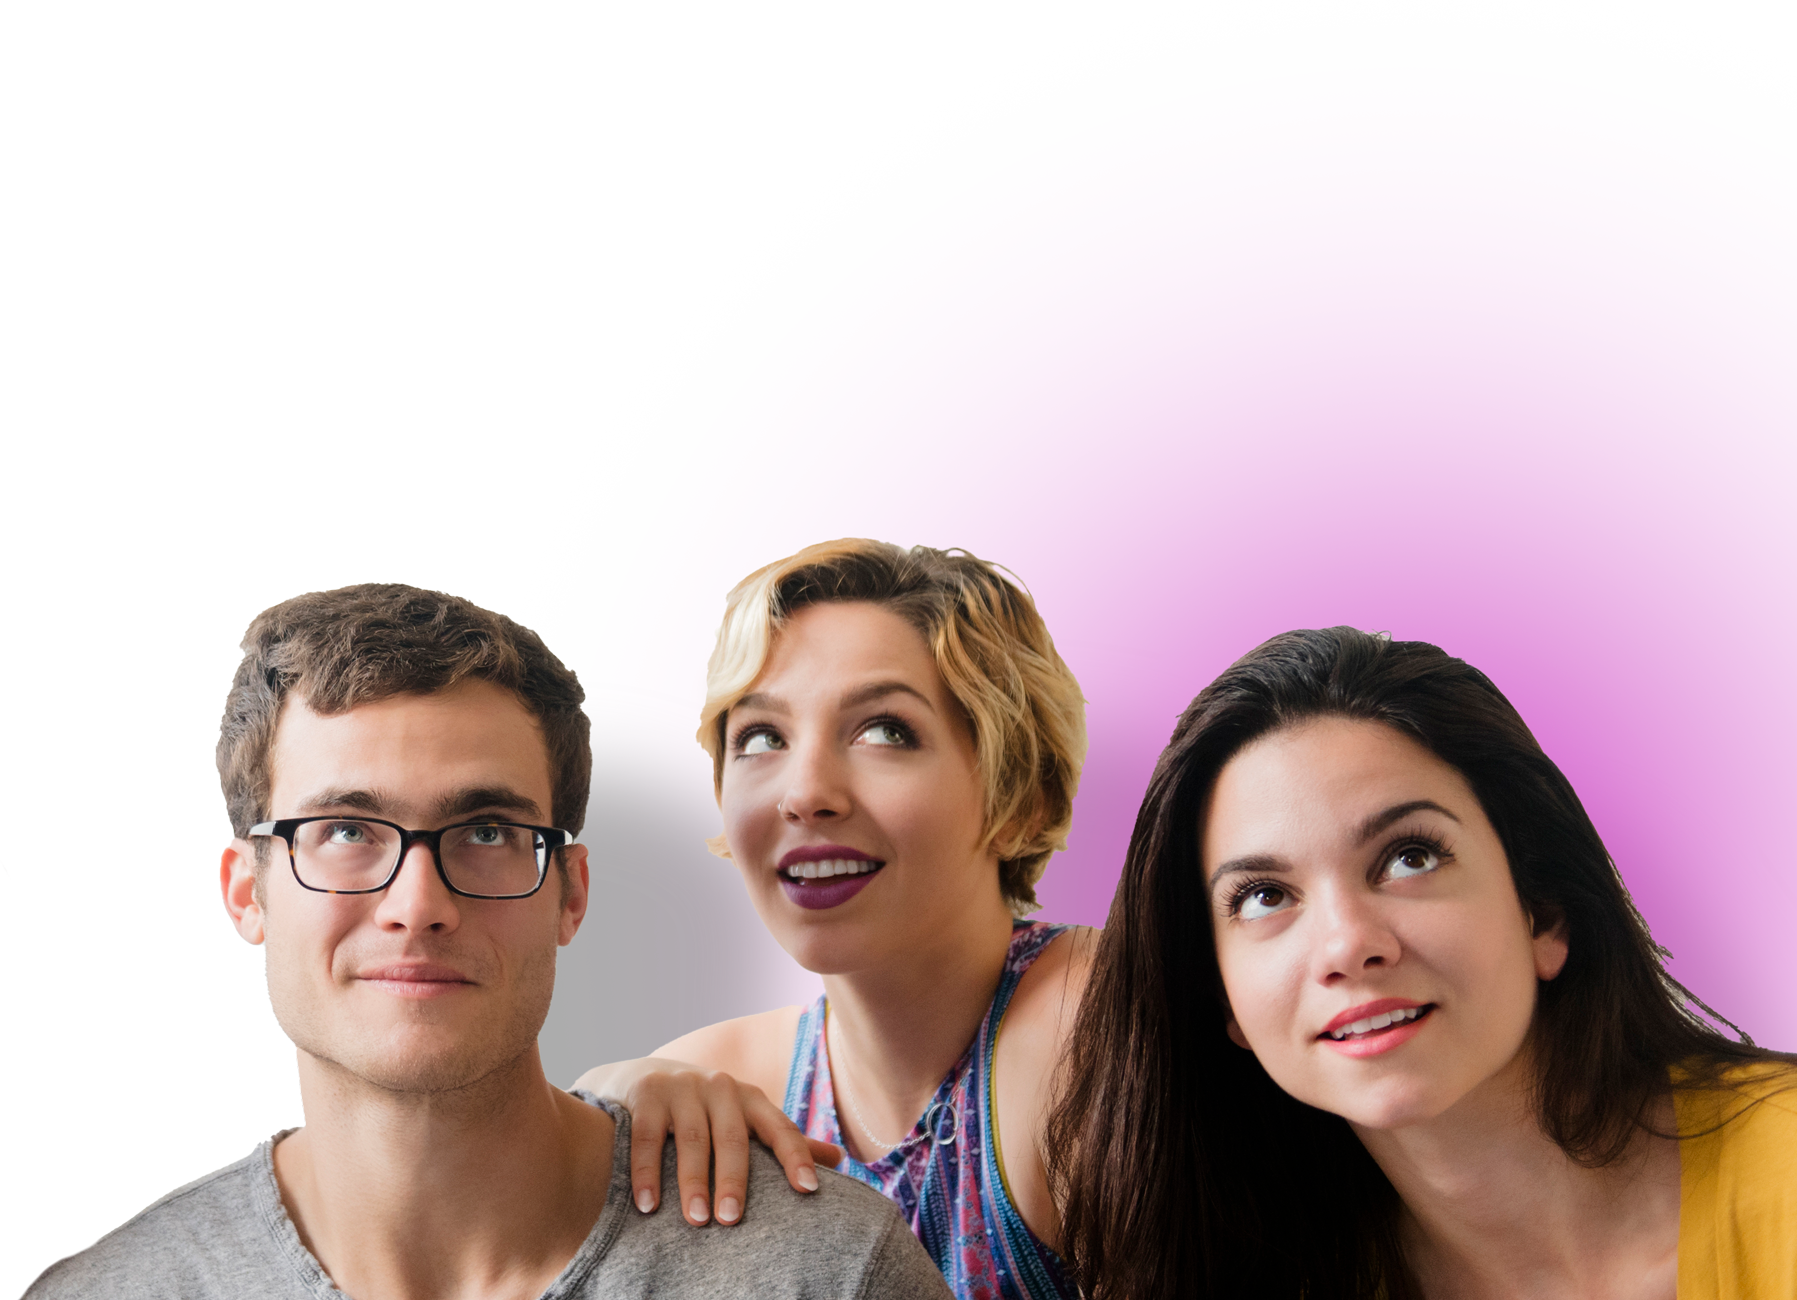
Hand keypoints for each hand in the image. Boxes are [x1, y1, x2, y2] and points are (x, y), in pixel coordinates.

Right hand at [574, 1057, 842, 1225]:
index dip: (796, 1157)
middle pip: (733, 1138)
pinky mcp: (646, 1092)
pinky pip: (647, 1136)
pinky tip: (648, 1205)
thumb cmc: (703, 1109)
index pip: (780, 1128)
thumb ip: (783, 1140)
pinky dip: (646, 1172)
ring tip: (696, 1221)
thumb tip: (838, 1160)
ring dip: (693, 1182)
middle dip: (734, 1180)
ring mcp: (682, 1086)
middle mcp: (721, 1087)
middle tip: (733, 1220)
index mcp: (751, 1099)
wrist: (638, 1077)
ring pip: (691, 1139)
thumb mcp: (743, 1118)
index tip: (809, 1190)